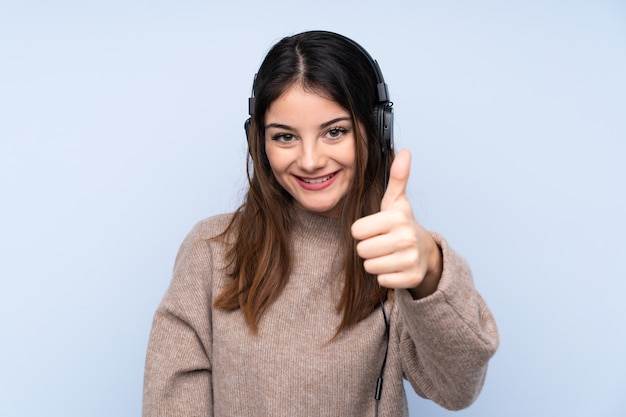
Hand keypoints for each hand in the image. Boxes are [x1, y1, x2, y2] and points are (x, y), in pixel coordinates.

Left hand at [351, 149, 442, 297]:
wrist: (426, 252)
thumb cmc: (402, 225)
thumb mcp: (397, 202)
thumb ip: (397, 177)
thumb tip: (405, 151)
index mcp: (397, 218)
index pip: (356, 230)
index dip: (363, 231)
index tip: (377, 229)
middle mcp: (405, 238)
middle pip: (361, 250)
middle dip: (368, 248)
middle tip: (383, 243)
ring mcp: (410, 260)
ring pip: (369, 266)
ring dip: (375, 262)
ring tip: (388, 254)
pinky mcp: (411, 278)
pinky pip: (381, 281)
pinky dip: (385, 276)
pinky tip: (395, 266)